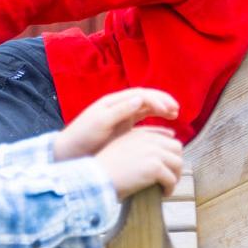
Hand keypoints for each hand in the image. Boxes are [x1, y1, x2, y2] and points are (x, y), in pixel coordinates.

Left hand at [53, 87, 179, 161]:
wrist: (70, 153)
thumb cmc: (82, 137)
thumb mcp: (101, 122)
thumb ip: (121, 110)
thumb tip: (142, 98)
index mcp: (114, 101)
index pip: (141, 94)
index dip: (157, 100)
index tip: (169, 110)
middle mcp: (119, 107)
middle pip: (146, 99)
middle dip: (163, 102)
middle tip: (177, 110)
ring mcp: (121, 119)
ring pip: (146, 109)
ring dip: (161, 110)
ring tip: (175, 116)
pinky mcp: (122, 131)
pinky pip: (143, 123)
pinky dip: (155, 124)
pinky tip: (164, 131)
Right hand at [94, 126, 183, 200]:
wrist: (97, 178)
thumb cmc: (103, 170)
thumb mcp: (119, 151)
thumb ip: (134, 149)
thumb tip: (150, 162)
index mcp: (140, 134)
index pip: (165, 138)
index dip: (170, 152)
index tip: (169, 165)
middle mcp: (149, 140)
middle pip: (176, 148)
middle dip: (176, 163)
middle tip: (170, 177)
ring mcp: (153, 152)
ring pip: (177, 163)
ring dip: (175, 177)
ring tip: (168, 187)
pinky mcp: (155, 167)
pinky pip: (171, 179)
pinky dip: (170, 188)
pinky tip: (163, 194)